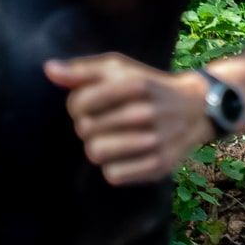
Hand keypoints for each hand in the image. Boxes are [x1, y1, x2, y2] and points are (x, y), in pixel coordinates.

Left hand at [45, 53, 209, 184]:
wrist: (195, 108)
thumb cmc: (147, 87)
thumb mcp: (119, 69)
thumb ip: (83, 70)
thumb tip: (49, 70)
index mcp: (134, 84)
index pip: (79, 103)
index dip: (76, 106)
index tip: (90, 105)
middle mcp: (145, 112)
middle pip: (84, 130)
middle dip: (88, 127)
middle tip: (104, 124)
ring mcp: (154, 141)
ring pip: (96, 153)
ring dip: (98, 148)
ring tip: (111, 140)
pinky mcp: (158, 166)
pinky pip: (113, 175)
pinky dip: (113, 167)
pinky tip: (123, 156)